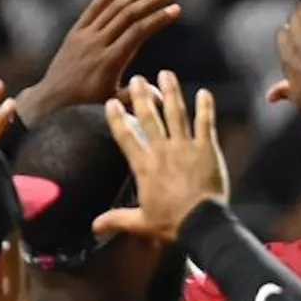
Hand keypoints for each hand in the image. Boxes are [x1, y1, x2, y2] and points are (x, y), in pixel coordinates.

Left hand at [20, 0, 181, 122]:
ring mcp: (86, 34)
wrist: (54, 95)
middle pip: (128, 15)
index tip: (176, 9)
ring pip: (113, 7)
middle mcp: (97, 43)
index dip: (157, 19)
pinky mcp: (76, 29)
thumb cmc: (87, 101)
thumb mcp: (112, 101)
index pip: (137, 33)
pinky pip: (93, 7)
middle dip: (152, 0)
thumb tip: (162, 95)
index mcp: (110, 61)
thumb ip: (136, 96)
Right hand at [94, 72, 228, 241]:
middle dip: (142, 95)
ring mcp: (185, 147)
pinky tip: (204, 92)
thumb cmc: (171, 223)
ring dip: (171, 92)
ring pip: (176, 113)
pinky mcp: (207, 149)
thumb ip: (117, 219)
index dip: (117, 117)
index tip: (111, 102)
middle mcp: (162, 150)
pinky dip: (205, 107)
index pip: (125, 135)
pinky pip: (205, 123)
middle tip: (137, 78)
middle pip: (149, 116)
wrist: (202, 224)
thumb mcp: (140, 222)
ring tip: (166, 74)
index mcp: (144, 165)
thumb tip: (94, 227)